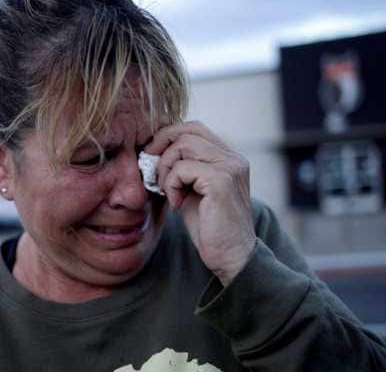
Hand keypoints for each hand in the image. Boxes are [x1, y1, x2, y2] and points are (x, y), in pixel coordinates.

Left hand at [144, 121, 256, 285]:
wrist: (231, 257)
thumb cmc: (209, 227)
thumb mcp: (193, 190)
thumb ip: (182, 168)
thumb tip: (153, 151)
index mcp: (229, 157)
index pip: (194, 128)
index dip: (168, 136)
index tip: (151, 156)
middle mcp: (233, 158)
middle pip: (186, 131)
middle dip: (161, 149)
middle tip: (152, 173)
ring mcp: (230, 168)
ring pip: (182, 145)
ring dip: (165, 168)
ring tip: (168, 192)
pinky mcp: (221, 181)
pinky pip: (182, 168)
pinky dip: (171, 184)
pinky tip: (178, 204)